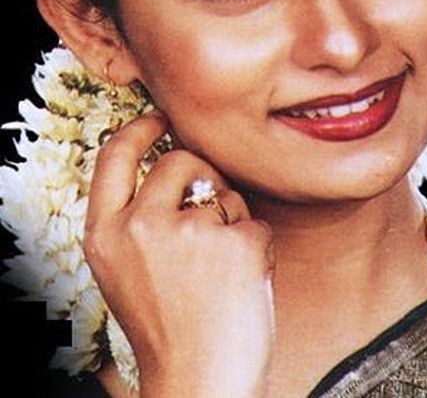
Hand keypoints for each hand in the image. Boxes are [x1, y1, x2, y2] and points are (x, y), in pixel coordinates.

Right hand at [83, 111, 275, 397]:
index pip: (114, 155)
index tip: (159, 118)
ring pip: (223, 191)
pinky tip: (244, 283)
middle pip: (180, 160)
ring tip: (221, 270)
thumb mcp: (126, 269)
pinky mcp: (235, 243)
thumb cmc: (168, 328)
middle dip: (203, 175)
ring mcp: (188, 233)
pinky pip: (255, 222)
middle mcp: (139, 227)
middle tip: (211, 216)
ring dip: (231, 219)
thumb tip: (172, 156)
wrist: (199, 385)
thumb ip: (136, 217)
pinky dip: (257, 248)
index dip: (138, 129)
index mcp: (105, 234)